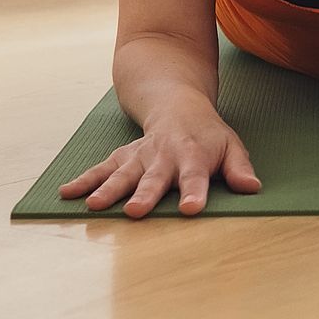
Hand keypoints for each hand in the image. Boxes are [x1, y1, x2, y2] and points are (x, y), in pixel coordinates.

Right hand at [56, 100, 260, 218]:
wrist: (178, 106)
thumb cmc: (209, 136)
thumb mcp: (231, 147)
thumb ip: (239, 169)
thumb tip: (252, 188)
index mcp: (194, 156)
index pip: (196, 177)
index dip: (194, 192)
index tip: (191, 209)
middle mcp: (163, 156)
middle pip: (154, 178)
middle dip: (145, 194)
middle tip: (136, 212)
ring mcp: (139, 156)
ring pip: (122, 174)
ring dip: (109, 190)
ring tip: (95, 207)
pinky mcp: (121, 157)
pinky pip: (100, 169)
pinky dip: (83, 180)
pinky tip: (67, 193)